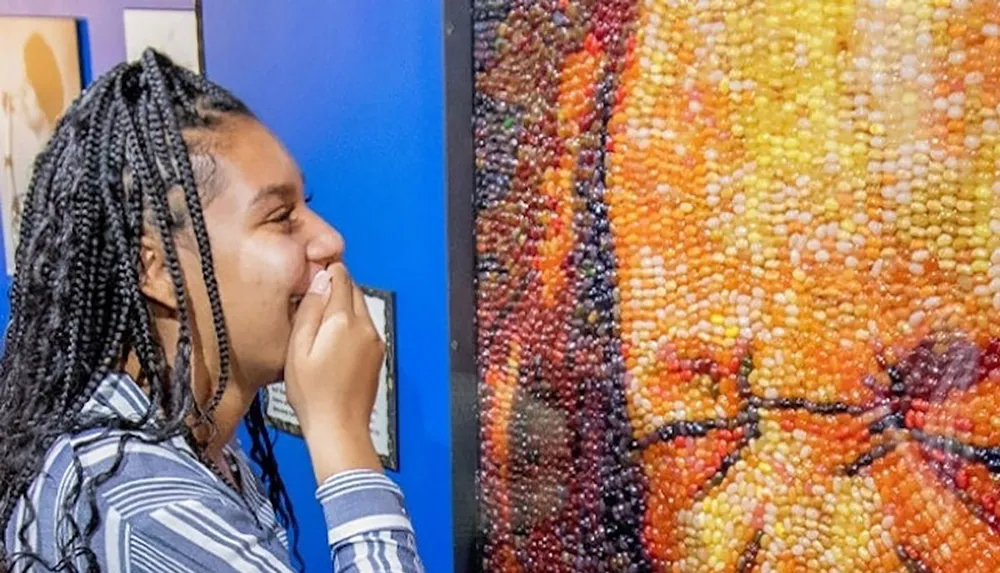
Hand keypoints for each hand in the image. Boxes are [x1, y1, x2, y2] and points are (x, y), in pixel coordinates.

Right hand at [284, 263, 384, 480]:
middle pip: (354, 291)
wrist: (339, 426)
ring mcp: (375, 341)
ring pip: (361, 308)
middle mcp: (365, 326)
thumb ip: (309, 310)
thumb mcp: (298, 348)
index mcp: (343, 321)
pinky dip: (352, 323)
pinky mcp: (378, 354)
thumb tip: (320, 280)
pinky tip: (334, 337)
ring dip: (345, 305)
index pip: (341, 279)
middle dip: (337, 285)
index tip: (315, 268)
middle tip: (316, 289)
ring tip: (321, 315)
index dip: (328, 270)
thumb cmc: (312, 393)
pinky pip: (365, 327)